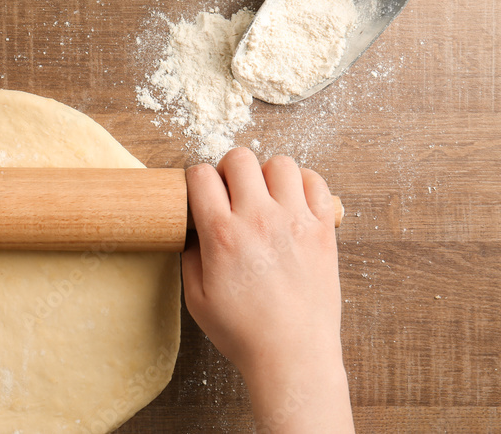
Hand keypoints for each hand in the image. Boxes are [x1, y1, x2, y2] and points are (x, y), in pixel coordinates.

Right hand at [182, 148, 351, 432]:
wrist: (293, 355)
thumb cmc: (244, 332)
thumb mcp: (197, 298)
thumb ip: (190, 256)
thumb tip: (193, 230)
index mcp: (222, 234)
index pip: (202, 175)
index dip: (197, 179)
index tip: (202, 192)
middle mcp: (258, 220)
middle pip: (240, 158)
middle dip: (229, 169)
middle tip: (231, 191)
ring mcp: (295, 221)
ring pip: (279, 163)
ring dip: (267, 174)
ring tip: (264, 196)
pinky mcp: (323, 230)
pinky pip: (316, 183)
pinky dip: (303, 184)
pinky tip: (292, 202)